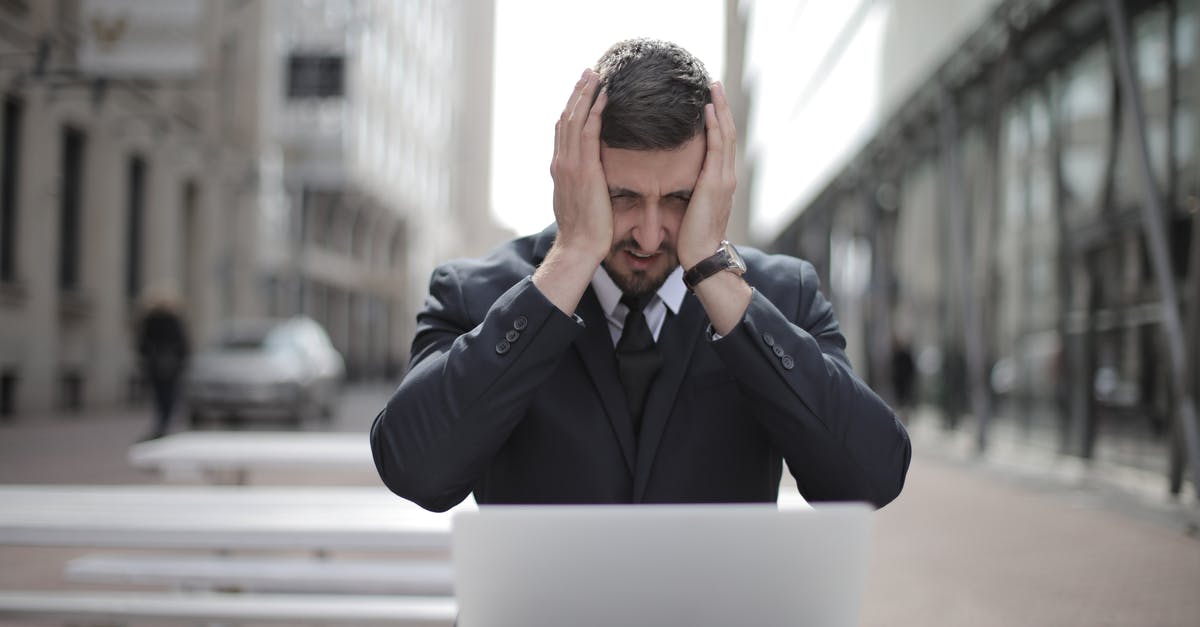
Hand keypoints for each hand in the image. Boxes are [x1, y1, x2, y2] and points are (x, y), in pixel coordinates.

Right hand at [549, 69, 610, 263]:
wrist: (579, 247)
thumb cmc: (585, 231)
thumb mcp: (580, 202)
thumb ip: (583, 184)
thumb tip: (592, 178)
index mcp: (560, 168)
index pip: (564, 130)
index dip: (572, 107)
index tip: (582, 91)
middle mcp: (561, 162)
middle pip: (567, 118)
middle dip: (578, 93)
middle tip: (589, 73)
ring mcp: (570, 165)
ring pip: (575, 120)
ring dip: (586, 95)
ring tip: (596, 75)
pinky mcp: (584, 170)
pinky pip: (589, 132)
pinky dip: (595, 112)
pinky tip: (604, 97)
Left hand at [677, 81, 736, 269]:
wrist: (702, 256)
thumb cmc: (693, 236)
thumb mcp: (691, 207)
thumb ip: (689, 189)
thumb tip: (677, 179)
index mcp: (720, 180)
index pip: (721, 141)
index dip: (718, 118)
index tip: (710, 98)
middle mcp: (727, 175)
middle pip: (727, 131)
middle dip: (722, 106)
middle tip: (714, 82)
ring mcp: (724, 178)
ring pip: (725, 134)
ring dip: (720, 109)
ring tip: (713, 87)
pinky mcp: (716, 183)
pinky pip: (717, 147)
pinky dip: (714, 126)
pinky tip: (708, 109)